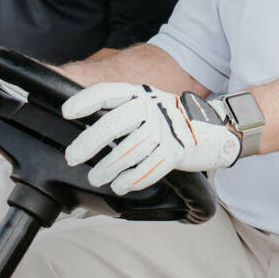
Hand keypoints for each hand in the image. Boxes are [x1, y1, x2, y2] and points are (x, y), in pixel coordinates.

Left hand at [62, 83, 239, 194]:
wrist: (212, 131)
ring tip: (95, 177)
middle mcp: (153, 107)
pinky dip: (132, 179)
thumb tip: (85, 130)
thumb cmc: (168, 122)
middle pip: (116, 123)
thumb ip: (121, 111)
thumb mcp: (147, 106)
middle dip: (89, 141)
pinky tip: (120, 185)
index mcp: (141, 93)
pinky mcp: (177, 151)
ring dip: (108, 166)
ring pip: (131, 149)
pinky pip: (150, 167)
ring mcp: (167, 128)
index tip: (66, 113)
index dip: (87, 101)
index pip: (109, 92)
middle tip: (72, 157)